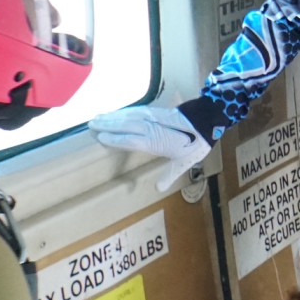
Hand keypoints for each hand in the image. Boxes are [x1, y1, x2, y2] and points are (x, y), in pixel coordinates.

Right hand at [87, 105, 210, 191]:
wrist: (208, 121)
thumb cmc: (195, 144)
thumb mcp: (184, 162)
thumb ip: (169, 175)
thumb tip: (158, 188)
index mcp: (155, 141)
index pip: (130, 139)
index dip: (115, 138)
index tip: (100, 137)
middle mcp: (151, 128)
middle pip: (125, 124)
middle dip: (108, 124)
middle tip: (91, 124)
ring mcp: (154, 117)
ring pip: (129, 115)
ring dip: (113, 116)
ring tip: (98, 117)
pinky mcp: (157, 111)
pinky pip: (137, 110)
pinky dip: (125, 111)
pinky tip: (117, 112)